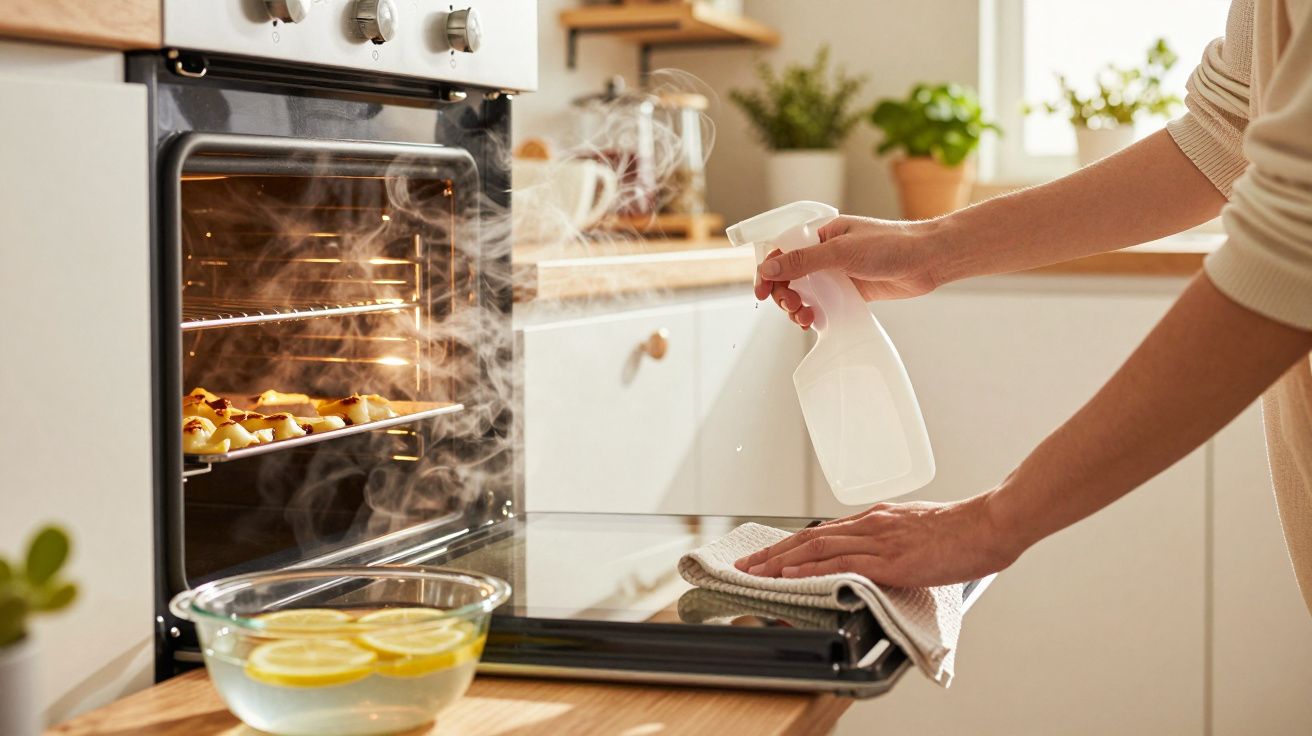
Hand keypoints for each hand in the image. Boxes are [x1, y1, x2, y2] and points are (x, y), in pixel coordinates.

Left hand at [733, 494, 1020, 587]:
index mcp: (877, 519)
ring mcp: (878, 540)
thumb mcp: (919, 532)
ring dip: (781, 561)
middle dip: (773, 552)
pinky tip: (791, 575)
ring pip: (816, 548)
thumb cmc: (963, 532)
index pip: (823, 531)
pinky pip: (841, 562)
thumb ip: (895, 543)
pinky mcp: (889, 559)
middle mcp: (870, 524)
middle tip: (746, 564)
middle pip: (810, 537)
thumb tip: (881, 560)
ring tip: (756, 572)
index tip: (770, 554)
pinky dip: (811, 569)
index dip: (792, 544)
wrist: (989, 524)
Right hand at [754, 215, 943, 328]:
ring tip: (804, 318)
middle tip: (792, 307)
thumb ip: (803, 261)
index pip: (783, 253)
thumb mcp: (841, 251)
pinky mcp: (850, 292)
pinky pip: (823, 304)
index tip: (762, 292)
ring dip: (797, 307)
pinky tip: (813, 322)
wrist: (927, 260)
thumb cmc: (890, 245)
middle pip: (789, 276)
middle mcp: (825, 254)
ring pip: (805, 293)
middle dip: (784, 294)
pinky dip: (814, 314)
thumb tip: (769, 267)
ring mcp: (837, 274)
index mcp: (820, 236)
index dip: (769, 272)